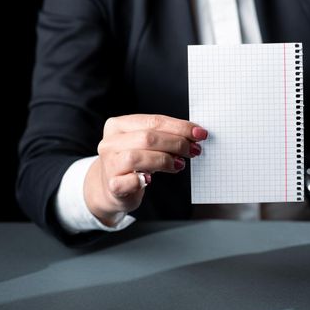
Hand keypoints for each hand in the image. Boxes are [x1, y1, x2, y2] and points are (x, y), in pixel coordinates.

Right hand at [84, 114, 207, 225]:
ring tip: (179, 164)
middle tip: (193, 150)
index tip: (200, 133)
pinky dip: (141, 180)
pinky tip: (150, 180)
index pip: (153, 121)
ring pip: (137, 157)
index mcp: (118, 125)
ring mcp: (109, 164)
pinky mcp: (112, 185)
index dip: (180, 127)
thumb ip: (164, 136)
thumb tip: (194, 134)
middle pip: (147, 138)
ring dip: (164, 160)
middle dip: (176, 143)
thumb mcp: (146, 145)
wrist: (112, 188)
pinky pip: (128, 181)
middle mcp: (110, 142)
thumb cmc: (134, 163)